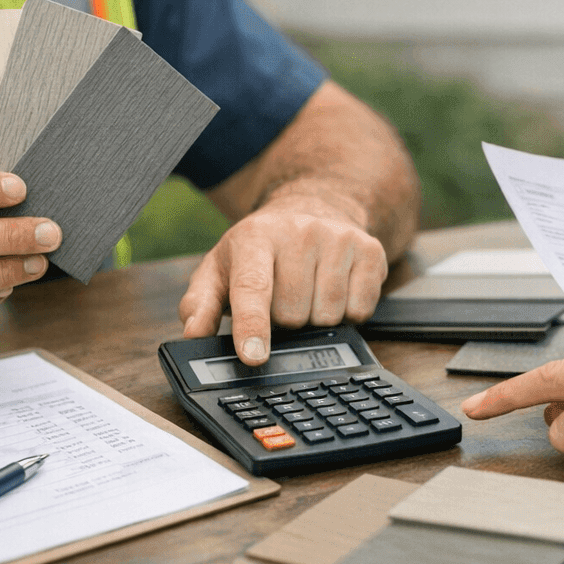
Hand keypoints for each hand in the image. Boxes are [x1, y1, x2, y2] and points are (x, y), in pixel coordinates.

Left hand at [177, 194, 387, 363]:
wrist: (311, 208)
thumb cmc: (260, 250)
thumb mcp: (221, 270)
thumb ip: (200, 304)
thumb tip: (193, 334)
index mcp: (255, 237)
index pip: (253, 286)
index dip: (252, 325)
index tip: (253, 355)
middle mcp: (299, 231)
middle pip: (293, 314)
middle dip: (284, 321)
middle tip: (282, 299)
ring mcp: (338, 238)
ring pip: (328, 316)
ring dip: (315, 319)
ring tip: (307, 292)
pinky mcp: (370, 250)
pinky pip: (360, 310)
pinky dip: (346, 313)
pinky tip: (334, 290)